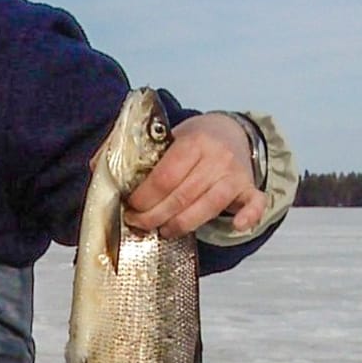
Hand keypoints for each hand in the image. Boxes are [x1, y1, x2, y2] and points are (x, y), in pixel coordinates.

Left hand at [123, 112, 267, 237]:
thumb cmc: (195, 140)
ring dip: (181, 225)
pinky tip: (237, 226)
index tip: (130, 206)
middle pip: (182, 197)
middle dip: (154, 216)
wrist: (231, 132)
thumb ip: (143, 155)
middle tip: (138, 223)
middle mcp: (217, 158)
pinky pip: (254, 205)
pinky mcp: (250, 189)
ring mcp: (235, 175)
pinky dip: (249, 217)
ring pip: (207, 208)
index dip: (144, 197)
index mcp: (194, 142)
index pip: (165, 177)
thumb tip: (107, 174)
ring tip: (163, 230)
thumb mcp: (169, 138)